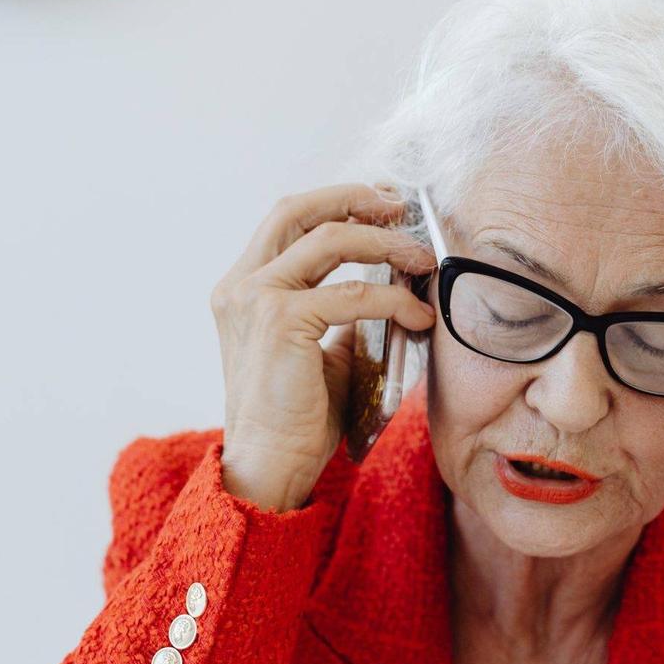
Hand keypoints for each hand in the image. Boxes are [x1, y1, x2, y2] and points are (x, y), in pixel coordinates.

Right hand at [211, 184, 438, 510]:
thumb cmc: (296, 416)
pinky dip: (394, 300)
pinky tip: (419, 317)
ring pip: (331, 240)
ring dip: (385, 243)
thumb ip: (339, 311)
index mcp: (243, 288)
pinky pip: (353, 295)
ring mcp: (256, 299)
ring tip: (422, 261)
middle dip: (356, 199)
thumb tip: (388, 284)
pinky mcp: (281, 322)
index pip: (288, 219)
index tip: (380, 202)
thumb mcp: (319, 349)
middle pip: (299, 209)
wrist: (271, 465)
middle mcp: (241, 286)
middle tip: (402, 207)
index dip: (335, 201)